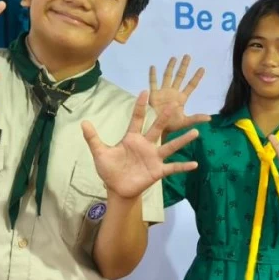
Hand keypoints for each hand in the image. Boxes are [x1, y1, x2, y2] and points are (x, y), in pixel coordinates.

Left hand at [82, 92, 198, 199]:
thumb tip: (83, 122)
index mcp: (132, 138)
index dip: (140, 106)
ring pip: (170, 146)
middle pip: (157, 128)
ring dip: (182, 140)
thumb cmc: (110, 170)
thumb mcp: (100, 153)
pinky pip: (173, 167)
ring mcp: (154, 158)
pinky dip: (184, 166)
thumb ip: (93, 138)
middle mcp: (146, 145)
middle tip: (175, 104)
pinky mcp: (158, 170)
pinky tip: (195, 164)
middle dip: (164, 117)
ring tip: (195, 132)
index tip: (145, 91)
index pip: (137, 119)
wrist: (117, 188)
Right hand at [148, 55, 210, 132]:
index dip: (196, 77)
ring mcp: (163, 92)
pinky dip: (153, 75)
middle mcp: (173, 92)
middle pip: (180, 76)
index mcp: (181, 98)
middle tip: (188, 56)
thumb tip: (210, 118)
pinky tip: (153, 67)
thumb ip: (196, 118)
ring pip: (167, 76)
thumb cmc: (171, 125)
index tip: (202, 68)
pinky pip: (153, 83)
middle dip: (184, 66)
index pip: (191, 85)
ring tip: (174, 57)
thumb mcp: (185, 122)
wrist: (157, 129)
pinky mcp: (154, 94)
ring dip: (170, 67)